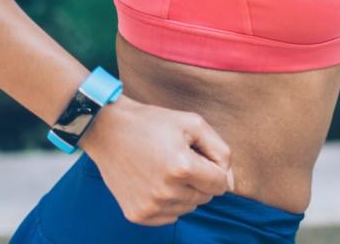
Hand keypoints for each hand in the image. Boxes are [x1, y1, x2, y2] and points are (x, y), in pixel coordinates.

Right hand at [78, 96, 234, 225]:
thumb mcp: (194, 124)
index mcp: (183, 168)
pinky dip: (168, 202)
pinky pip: (170, 216)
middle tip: (178, 158)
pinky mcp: (137, 214)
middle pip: (205, 197)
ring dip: (184, 191)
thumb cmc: (152, 123)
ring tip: (164, 168)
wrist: (108, 130)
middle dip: (199, 179)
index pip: (221, 184)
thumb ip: (221, 151)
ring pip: (189, 207)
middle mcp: (166, 192)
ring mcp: (150, 206)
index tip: (197, 154)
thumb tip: (230, 184)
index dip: (213, 167)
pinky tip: (154, 181)